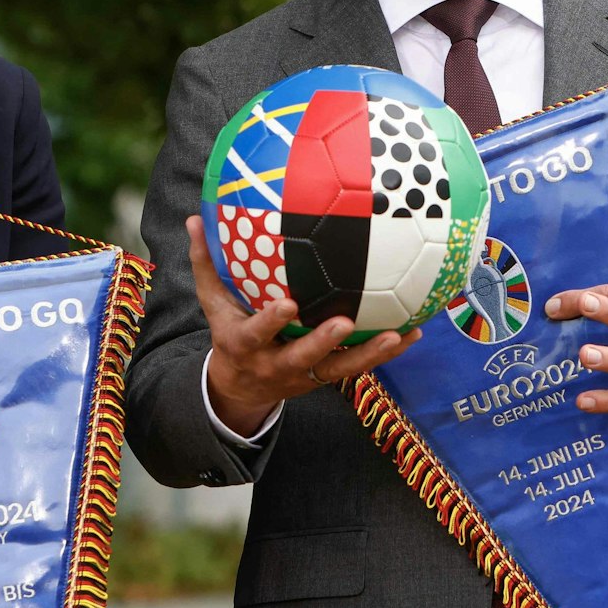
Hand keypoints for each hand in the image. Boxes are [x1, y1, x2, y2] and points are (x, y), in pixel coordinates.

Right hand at [186, 216, 419, 436]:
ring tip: (399, 333)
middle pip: (302, 357)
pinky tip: (414, 331)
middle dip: (323, 343)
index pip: (257, 333)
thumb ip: (206, 263)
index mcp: (245, 345)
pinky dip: (388, 351)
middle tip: (345, 323)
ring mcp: (306, 374)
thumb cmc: (230, 331)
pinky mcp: (328, 378)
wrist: (242, 387)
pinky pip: (361, 366)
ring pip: (341, 368)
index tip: (287, 304)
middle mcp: (277, 364)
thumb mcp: (213, 304)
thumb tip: (193, 219)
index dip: (271, 322)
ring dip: (371, 353)